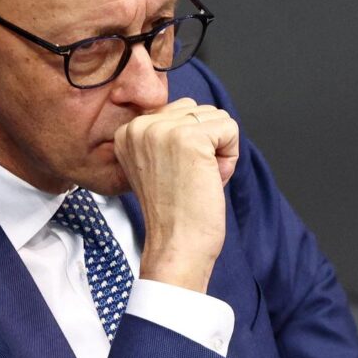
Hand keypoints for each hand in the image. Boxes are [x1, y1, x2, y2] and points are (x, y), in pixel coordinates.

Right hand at [113, 98, 239, 292]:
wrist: (175, 245)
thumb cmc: (173, 213)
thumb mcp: (156, 164)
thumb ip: (166, 136)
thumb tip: (197, 113)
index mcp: (128, 131)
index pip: (179, 112)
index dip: (190, 146)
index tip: (175, 175)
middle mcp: (140, 125)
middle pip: (199, 111)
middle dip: (207, 144)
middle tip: (189, 179)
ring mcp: (163, 129)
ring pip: (216, 118)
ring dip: (218, 150)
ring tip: (198, 179)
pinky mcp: (189, 137)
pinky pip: (230, 129)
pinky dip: (230, 156)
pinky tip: (210, 179)